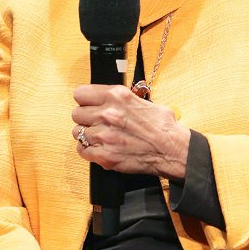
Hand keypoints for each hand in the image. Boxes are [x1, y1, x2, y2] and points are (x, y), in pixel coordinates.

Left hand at [72, 84, 190, 178]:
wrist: (172, 150)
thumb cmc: (163, 127)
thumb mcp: (142, 101)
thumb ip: (121, 99)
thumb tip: (110, 99)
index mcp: (117, 96)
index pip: (80, 94)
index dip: (84, 101)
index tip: (88, 105)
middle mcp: (108, 114)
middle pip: (76, 114)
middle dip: (85, 118)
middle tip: (96, 123)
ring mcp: (104, 135)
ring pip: (77, 132)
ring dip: (87, 135)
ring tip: (100, 137)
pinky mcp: (104, 155)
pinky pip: (82, 150)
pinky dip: (88, 150)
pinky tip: (99, 148)